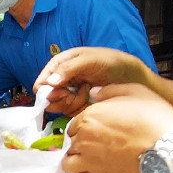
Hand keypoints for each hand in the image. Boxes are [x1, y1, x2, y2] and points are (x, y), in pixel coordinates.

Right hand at [33, 47, 149, 115]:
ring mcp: (69, 92)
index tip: (60, 93)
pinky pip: (70, 112)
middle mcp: (62, 79)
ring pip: (59, 106)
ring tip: (88, 90)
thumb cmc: (109, 62)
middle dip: (63, 97)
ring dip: (73, 102)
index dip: (48, 90)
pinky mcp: (77, 104)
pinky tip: (90, 98)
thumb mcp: (89, 61)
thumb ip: (69, 69)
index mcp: (60, 64)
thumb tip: (49, 82)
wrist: (129, 76)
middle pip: (49, 97)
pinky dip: (79, 107)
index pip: (43, 81)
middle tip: (80, 90)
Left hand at [62, 83, 172, 172]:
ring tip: (92, 160)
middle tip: (100, 145)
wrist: (168, 149)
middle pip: (72, 143)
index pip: (74, 124)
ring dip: (77, 161)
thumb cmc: (154, 118)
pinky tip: (94, 172)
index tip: (97, 131)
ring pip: (68, 163)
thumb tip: (94, 93)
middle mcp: (84, 139)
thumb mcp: (135, 91)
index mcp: (89, 116)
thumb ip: (109, 90)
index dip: (84, 127)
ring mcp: (89, 161)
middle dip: (82, 143)